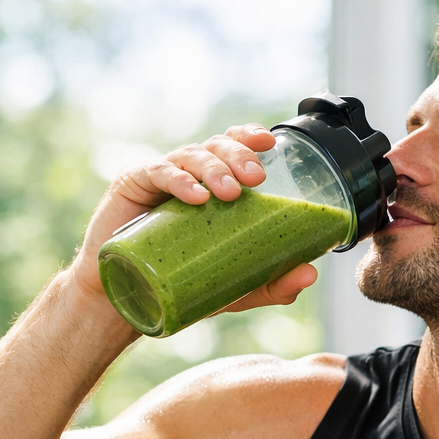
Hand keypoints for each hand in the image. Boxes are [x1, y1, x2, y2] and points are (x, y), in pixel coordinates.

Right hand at [68, 124, 319, 315]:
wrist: (128, 301)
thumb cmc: (179, 281)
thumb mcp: (233, 286)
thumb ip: (271, 282)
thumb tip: (310, 275)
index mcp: (210, 184)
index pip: (231, 148)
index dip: (248, 138)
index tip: (270, 142)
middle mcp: (186, 174)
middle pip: (215, 147)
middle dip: (238, 156)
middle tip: (256, 178)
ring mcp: (158, 177)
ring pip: (189, 156)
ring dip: (213, 169)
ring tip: (229, 192)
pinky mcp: (132, 186)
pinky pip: (156, 172)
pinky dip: (178, 181)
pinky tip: (194, 195)